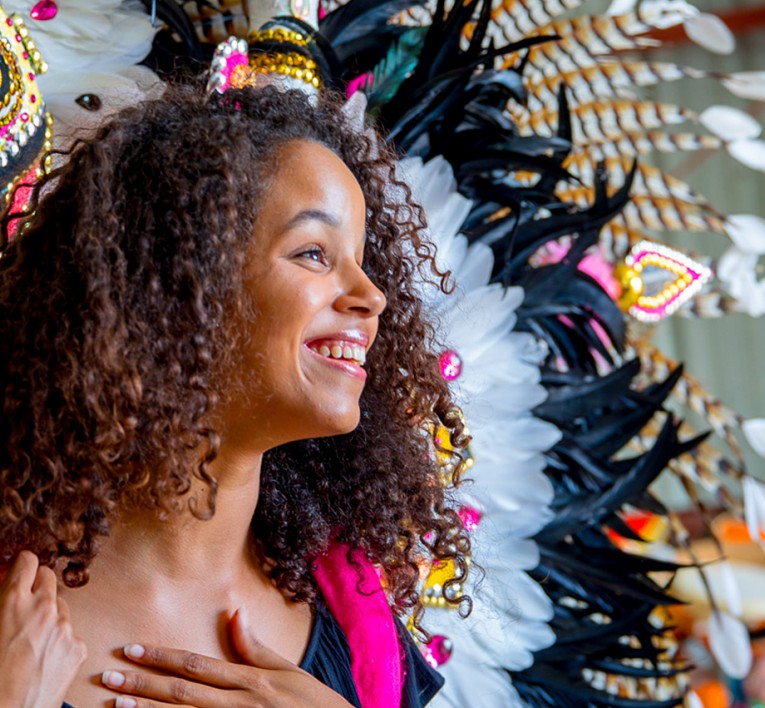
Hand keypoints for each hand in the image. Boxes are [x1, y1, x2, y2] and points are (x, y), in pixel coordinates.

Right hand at [0, 550, 86, 707]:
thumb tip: (6, 587)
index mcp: (13, 600)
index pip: (28, 561)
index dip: (22, 567)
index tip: (19, 572)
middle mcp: (44, 608)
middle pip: (48, 577)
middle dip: (37, 584)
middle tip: (26, 600)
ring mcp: (65, 627)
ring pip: (60, 606)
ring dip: (49, 614)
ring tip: (30, 640)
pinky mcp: (78, 647)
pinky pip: (70, 634)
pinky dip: (59, 641)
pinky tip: (43, 659)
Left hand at [102, 608, 353, 706]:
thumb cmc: (314, 704)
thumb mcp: (288, 672)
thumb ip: (255, 647)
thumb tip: (234, 611)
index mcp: (248, 681)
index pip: (195, 665)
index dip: (160, 657)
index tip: (131, 649)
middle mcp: (236, 705)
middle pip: (180, 693)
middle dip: (140, 685)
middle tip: (106, 677)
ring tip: (113, 707)